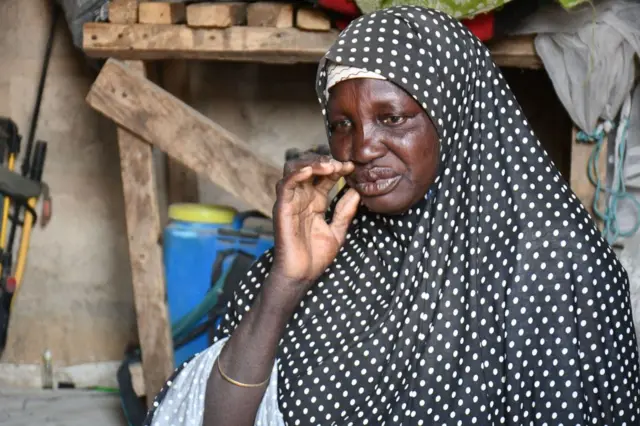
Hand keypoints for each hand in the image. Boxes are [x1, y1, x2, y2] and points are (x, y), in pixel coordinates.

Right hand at [269, 153, 359, 295]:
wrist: (302, 275)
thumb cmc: (316, 256)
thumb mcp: (338, 231)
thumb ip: (346, 212)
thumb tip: (357, 192)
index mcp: (315, 201)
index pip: (325, 176)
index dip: (338, 168)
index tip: (352, 167)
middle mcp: (301, 197)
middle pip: (308, 166)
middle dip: (325, 160)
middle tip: (341, 164)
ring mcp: (290, 201)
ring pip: (294, 169)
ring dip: (311, 162)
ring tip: (329, 166)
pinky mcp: (282, 208)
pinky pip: (285, 184)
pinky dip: (297, 174)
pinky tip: (310, 170)